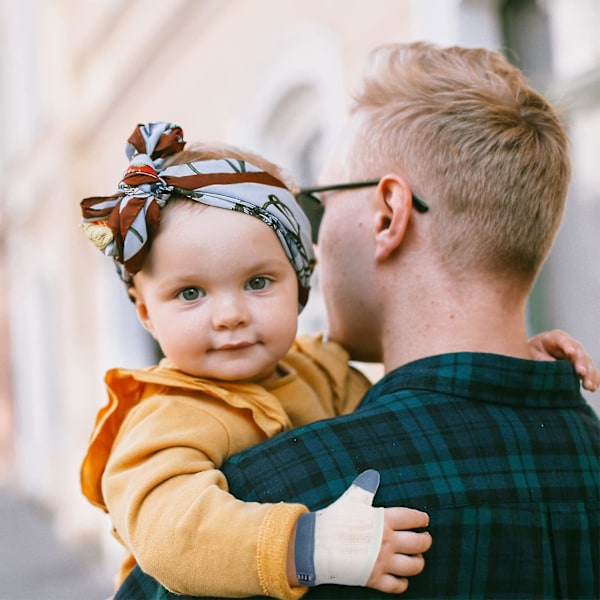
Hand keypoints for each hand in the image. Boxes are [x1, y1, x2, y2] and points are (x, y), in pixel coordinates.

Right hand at [294, 470, 429, 590]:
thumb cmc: (334, 519)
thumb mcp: (351, 499)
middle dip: (425, 541)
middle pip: (419, 543)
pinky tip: (402, 578)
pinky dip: (402, 583)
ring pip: (413, 566)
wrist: (316, 545)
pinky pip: (397, 585)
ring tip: (417, 559)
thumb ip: (365, 488)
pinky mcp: (374, 579)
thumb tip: (373, 475)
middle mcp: (388, 541)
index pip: (413, 518)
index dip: (421, 519)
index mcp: (384, 520)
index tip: (424, 520)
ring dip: (418, 562)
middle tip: (425, 539)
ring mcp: (382, 561)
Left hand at [529, 330, 598, 391]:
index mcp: (556, 337)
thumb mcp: (532, 353)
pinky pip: (590, 371)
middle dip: (581, 363)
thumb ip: (543, 359)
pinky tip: (594, 387)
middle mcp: (571, 344)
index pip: (563, 340)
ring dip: (589, 374)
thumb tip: (554, 366)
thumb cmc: (532, 351)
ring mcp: (578, 355)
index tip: (571, 353)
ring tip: (588, 386)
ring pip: (587, 363)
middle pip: (579, 353)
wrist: (536, 353)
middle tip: (581, 373)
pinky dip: (593, 378)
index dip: (567, 346)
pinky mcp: (581, 365)